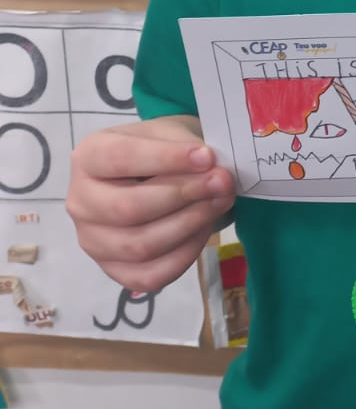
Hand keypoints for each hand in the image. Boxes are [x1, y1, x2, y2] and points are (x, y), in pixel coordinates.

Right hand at [67, 115, 235, 293]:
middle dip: (183, 195)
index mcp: (88, 157)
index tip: (207, 157)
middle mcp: (80, 202)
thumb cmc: (161, 148)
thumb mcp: (170, 132)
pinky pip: (149, 276)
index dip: (166, 159)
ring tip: (219, 203)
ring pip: (140, 246)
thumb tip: (214, 173)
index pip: (121, 158)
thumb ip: (187, 149)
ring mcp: (93, 241)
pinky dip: (184, 255)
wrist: (158, 172)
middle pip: (129, 208)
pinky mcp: (113, 271)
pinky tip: (204, 230)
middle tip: (222, 182)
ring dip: (189, 225)